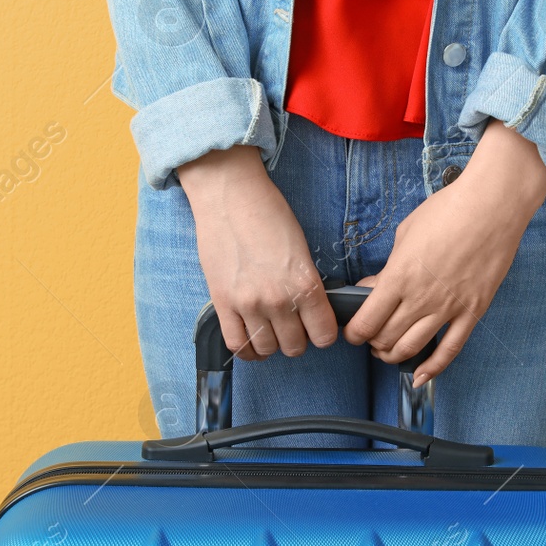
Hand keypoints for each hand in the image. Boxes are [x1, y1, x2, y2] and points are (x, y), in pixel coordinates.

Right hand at [178, 145, 337, 359]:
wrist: (230, 196)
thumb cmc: (268, 213)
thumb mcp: (301, 248)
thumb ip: (306, 283)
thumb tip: (310, 310)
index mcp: (305, 283)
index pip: (324, 334)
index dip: (323, 334)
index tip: (317, 328)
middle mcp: (278, 299)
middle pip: (295, 346)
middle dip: (297, 340)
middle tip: (292, 326)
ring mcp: (248, 304)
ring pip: (266, 349)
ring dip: (272, 344)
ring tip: (271, 331)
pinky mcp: (222, 303)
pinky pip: (236, 344)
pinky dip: (246, 349)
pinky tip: (251, 340)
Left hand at [344, 120, 545, 385]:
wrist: (492, 206)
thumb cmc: (447, 211)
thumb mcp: (405, 234)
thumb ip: (388, 267)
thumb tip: (372, 288)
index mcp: (399, 277)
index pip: (367, 320)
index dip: (354, 332)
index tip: (352, 331)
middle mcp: (421, 298)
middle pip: (386, 338)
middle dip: (372, 343)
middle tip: (371, 338)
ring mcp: (448, 308)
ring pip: (412, 348)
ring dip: (394, 355)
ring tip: (388, 351)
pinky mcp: (472, 311)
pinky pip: (451, 349)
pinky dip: (433, 368)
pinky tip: (421, 376)